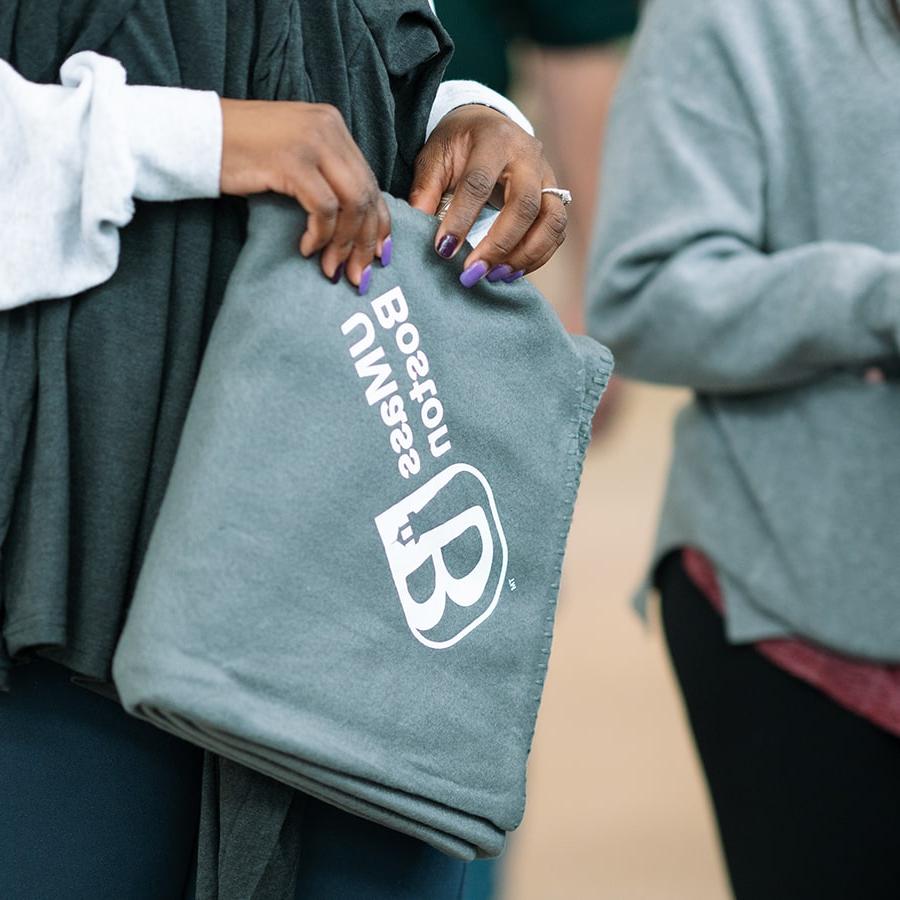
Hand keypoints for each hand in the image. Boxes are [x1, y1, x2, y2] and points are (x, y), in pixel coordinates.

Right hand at [220, 99, 390, 292]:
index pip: (369, 179)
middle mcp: (328, 128)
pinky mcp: (293, 162)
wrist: (193, 135)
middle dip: (366, 241)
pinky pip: (324, 208)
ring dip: (345, 244)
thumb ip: (322, 174)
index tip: (380, 253)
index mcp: (331, 124)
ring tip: (333, 269)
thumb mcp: (291, 155)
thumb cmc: (238, 152)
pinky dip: (320, 235)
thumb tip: (351, 221)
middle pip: (366, 194)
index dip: (378, 221)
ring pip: (352, 203)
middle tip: (359, 274)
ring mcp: (312, 142)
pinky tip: (305, 249)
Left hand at [409, 105, 566, 286]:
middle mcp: (528, 156)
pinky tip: (510, 272)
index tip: (443, 250)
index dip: (461, 219)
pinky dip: (537, 257)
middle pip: (525, 204)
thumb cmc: (458, 145)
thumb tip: (416, 230)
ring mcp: (548, 177)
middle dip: (499, 244)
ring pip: (552, 221)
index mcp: (494, 140)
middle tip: (472, 272)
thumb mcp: (435, 157)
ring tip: (495, 276)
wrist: (490, 127)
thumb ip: (425, 191)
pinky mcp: (556, 198)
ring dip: (525, 255)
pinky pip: (557, 233)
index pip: (479, 183)